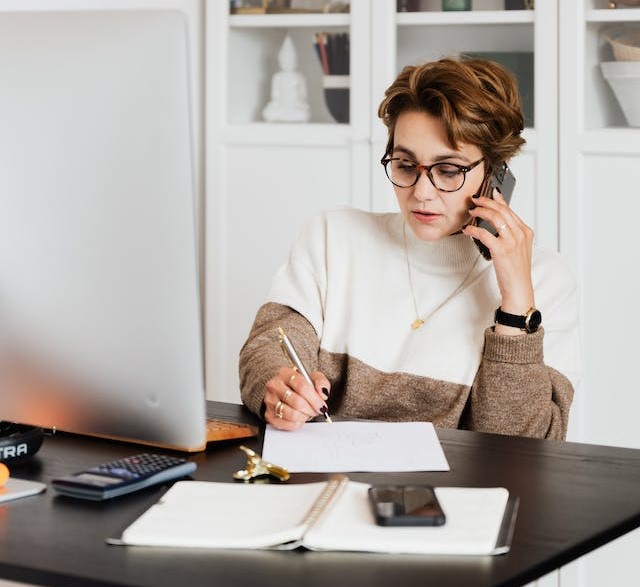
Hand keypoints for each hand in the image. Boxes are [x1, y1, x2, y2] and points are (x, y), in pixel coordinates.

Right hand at [263, 367, 330, 430]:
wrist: (285, 390)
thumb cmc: (299, 384)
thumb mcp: (313, 378)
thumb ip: (321, 382)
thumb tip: (323, 394)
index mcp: (285, 373)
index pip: (301, 386)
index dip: (314, 398)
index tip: (322, 405)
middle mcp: (274, 386)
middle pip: (297, 402)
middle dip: (311, 409)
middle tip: (317, 410)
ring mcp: (270, 400)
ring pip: (292, 414)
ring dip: (304, 416)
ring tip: (307, 412)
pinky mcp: (269, 415)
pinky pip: (287, 424)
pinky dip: (297, 423)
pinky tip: (300, 417)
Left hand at [463, 190, 534, 332]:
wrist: (519, 288)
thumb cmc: (516, 270)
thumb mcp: (518, 248)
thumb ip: (511, 234)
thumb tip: (497, 223)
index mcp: (526, 232)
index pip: (510, 210)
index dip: (498, 200)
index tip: (489, 193)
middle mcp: (521, 234)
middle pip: (502, 210)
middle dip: (486, 202)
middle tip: (475, 200)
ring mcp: (512, 241)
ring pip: (494, 217)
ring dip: (480, 211)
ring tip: (471, 211)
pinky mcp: (501, 249)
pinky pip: (484, 233)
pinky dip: (473, 229)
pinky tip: (467, 230)